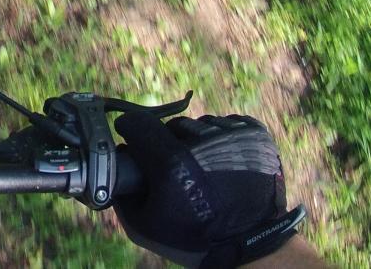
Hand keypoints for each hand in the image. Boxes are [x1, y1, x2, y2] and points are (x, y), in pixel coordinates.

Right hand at [114, 112, 304, 267]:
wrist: (249, 246)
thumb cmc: (193, 237)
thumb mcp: (144, 226)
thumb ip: (121, 192)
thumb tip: (113, 162)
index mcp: (173, 165)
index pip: (139, 124)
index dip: (130, 130)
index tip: (131, 136)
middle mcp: (204, 145)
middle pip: (172, 126)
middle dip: (168, 142)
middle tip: (176, 168)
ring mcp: (234, 138)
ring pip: (202, 125)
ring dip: (197, 142)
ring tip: (204, 169)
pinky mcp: (256, 135)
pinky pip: (227, 125)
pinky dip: (223, 140)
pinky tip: (224, 163)